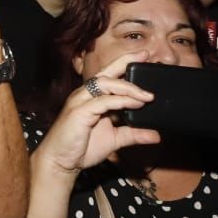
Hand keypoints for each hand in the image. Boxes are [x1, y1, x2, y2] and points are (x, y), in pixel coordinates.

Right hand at [33, 51, 159, 177]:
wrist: (61, 162)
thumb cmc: (82, 148)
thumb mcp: (114, 139)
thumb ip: (133, 134)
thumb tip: (155, 134)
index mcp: (91, 97)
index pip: (109, 75)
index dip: (124, 63)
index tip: (144, 55)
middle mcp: (84, 95)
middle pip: (106, 73)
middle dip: (126, 64)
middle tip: (147, 59)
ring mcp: (80, 101)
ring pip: (104, 84)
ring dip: (128, 87)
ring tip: (147, 95)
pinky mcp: (79, 112)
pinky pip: (102, 101)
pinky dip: (120, 101)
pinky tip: (135, 104)